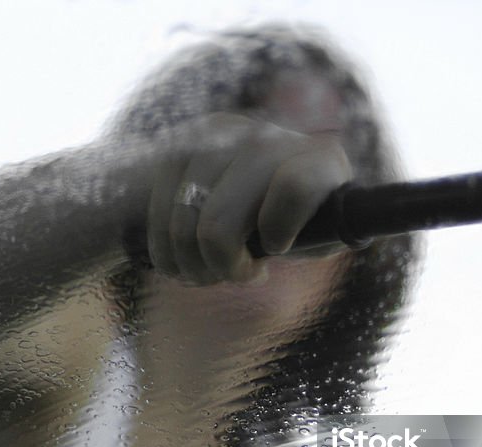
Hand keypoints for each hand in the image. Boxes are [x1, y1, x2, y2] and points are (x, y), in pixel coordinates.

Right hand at [147, 112, 352, 284]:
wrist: (267, 186)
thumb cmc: (303, 225)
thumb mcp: (322, 235)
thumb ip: (319, 236)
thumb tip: (294, 238)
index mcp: (318, 159)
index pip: (296, 187)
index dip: (279, 230)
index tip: (275, 250)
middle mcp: (267, 137)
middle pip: (220, 222)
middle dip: (221, 266)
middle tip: (235, 274)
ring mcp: (219, 136)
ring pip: (184, 223)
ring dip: (191, 264)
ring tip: (209, 271)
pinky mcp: (180, 146)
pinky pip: (158, 215)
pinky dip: (166, 252)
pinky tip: (185, 258)